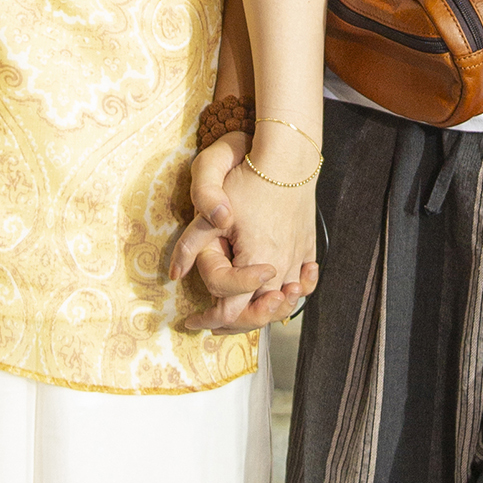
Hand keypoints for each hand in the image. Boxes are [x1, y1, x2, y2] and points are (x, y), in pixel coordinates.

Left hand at [170, 137, 319, 333]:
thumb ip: (191, 244)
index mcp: (256, 263)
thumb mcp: (211, 212)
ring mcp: (299, 259)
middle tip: (210, 322)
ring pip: (283, 303)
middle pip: (258, 314)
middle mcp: (281, 268)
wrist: (287, 160)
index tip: (191, 321)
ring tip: (241, 310)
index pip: (232, 311)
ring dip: (263, 311)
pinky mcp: (308, 248)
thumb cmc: (248, 180)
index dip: (208, 320)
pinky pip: (304, 283)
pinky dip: (292, 292)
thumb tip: (174, 274)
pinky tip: (281, 290)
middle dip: (233, 323)